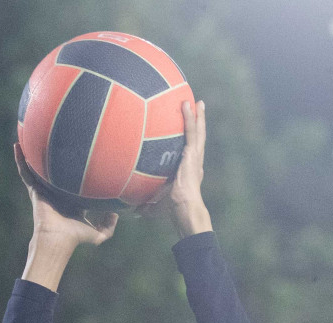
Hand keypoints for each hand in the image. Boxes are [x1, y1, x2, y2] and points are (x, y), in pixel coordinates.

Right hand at [15, 144, 116, 290]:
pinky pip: (25, 171)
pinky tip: (17, 146)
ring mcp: (44, 189)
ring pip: (37, 168)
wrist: (58, 238)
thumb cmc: (76, 237)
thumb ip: (109, 226)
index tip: (79, 154)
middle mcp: (56, 191)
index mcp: (70, 198)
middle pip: (54, 170)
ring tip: (28, 135)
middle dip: (53, 157)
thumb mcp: (98, 234)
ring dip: (32, 153)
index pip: (73, 180)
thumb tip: (117, 214)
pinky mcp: (34, 189)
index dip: (76, 169)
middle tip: (55, 139)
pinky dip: (20, 159)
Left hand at [156, 100, 211, 237]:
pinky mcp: (193, 153)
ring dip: (197, 115)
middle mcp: (195, 161)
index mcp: (189, 170)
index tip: (190, 132)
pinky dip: (190, 117)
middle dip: (199, 123)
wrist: (184, 207)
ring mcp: (195, 156)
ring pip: (198, 131)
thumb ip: (147, 204)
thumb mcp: (157, 204)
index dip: (191, 141)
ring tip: (197, 102)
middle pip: (198, 137)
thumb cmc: (173, 209)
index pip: (191, 151)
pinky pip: (191, 131)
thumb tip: (134, 210)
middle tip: (198, 108)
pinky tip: (186, 104)